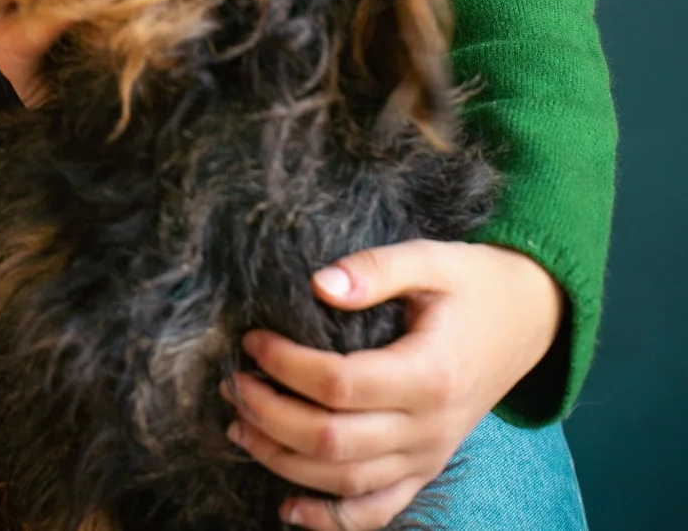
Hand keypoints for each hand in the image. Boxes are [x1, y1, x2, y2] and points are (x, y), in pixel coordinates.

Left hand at [222, 240, 563, 529]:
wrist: (528, 319)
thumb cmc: (473, 283)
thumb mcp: (430, 259)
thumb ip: (374, 270)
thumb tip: (317, 284)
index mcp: (430, 373)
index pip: (341, 383)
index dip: (287, 366)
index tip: (252, 339)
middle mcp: (430, 428)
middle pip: (335, 441)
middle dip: (271, 415)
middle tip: (234, 382)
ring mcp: (429, 456)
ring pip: (346, 482)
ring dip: (284, 461)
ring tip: (240, 425)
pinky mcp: (427, 468)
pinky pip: (378, 511)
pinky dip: (331, 519)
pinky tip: (287, 509)